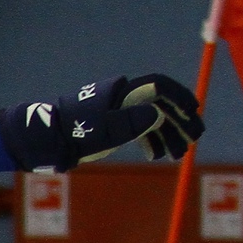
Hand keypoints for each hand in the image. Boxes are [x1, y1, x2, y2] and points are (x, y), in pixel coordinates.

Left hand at [0, 74, 202, 172]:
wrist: (48, 141)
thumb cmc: (75, 132)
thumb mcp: (105, 128)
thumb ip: (132, 120)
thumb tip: (158, 114)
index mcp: (124, 92)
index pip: (161, 87)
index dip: (180, 97)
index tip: (194, 112)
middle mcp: (125, 98)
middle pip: (161, 105)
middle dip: (179, 122)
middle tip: (194, 140)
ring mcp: (120, 112)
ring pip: (152, 120)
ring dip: (167, 136)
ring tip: (177, 156)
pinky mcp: (113, 126)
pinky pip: (140, 129)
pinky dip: (151, 141)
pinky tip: (157, 156)